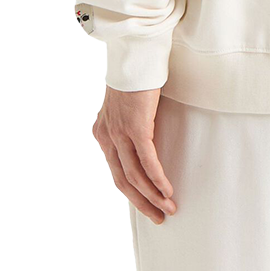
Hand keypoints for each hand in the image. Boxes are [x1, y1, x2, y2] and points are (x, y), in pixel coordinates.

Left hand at [91, 87, 176, 223]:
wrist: (135, 54)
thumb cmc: (134, 75)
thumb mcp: (125, 105)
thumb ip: (127, 123)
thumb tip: (141, 137)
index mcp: (102, 131)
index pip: (115, 169)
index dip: (131, 189)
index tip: (146, 201)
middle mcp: (106, 136)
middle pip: (122, 180)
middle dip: (141, 202)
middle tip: (157, 216)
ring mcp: (119, 133)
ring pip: (134, 176)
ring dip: (152, 196)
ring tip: (168, 208)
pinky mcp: (135, 128)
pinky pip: (147, 162)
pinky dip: (157, 179)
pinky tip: (167, 189)